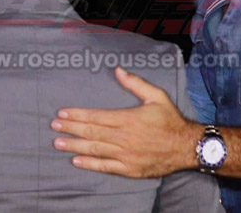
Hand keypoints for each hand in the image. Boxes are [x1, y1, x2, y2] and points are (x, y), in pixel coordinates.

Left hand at [51, 66, 202, 177]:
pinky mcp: (129, 169)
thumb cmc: (170, 120)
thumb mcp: (156, 96)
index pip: (96, 116)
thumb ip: (136, 83)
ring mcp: (126, 155)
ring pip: (95, 149)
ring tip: (58, 143)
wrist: (186, 146)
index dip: (77, 114)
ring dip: (74, 146)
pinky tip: (76, 161)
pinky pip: (106, 167)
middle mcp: (124, 137)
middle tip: (54, 126)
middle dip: (70, 128)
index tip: (62, 113)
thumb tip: (118, 70)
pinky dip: (90, 164)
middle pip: (91, 132)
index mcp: (128, 119)